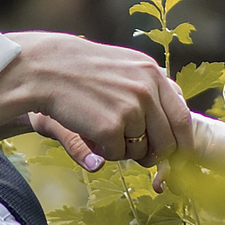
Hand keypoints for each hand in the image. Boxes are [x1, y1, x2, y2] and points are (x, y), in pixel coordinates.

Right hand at [0, 33, 192, 166]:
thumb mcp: (122, 68)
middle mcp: (147, 90)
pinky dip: (103, 151)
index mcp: (152, 73)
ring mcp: (131, 108)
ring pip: (142, 151)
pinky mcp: (110, 126)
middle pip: (167, 141)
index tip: (176, 155)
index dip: (181, 142)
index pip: (182, 117)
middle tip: (136, 155)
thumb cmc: (79, 70)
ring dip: (123, 150)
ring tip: (101, 130)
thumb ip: (150, 91)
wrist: (42, 68)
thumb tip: (171, 128)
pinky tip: (88, 131)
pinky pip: (117, 155)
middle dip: (153, 155)